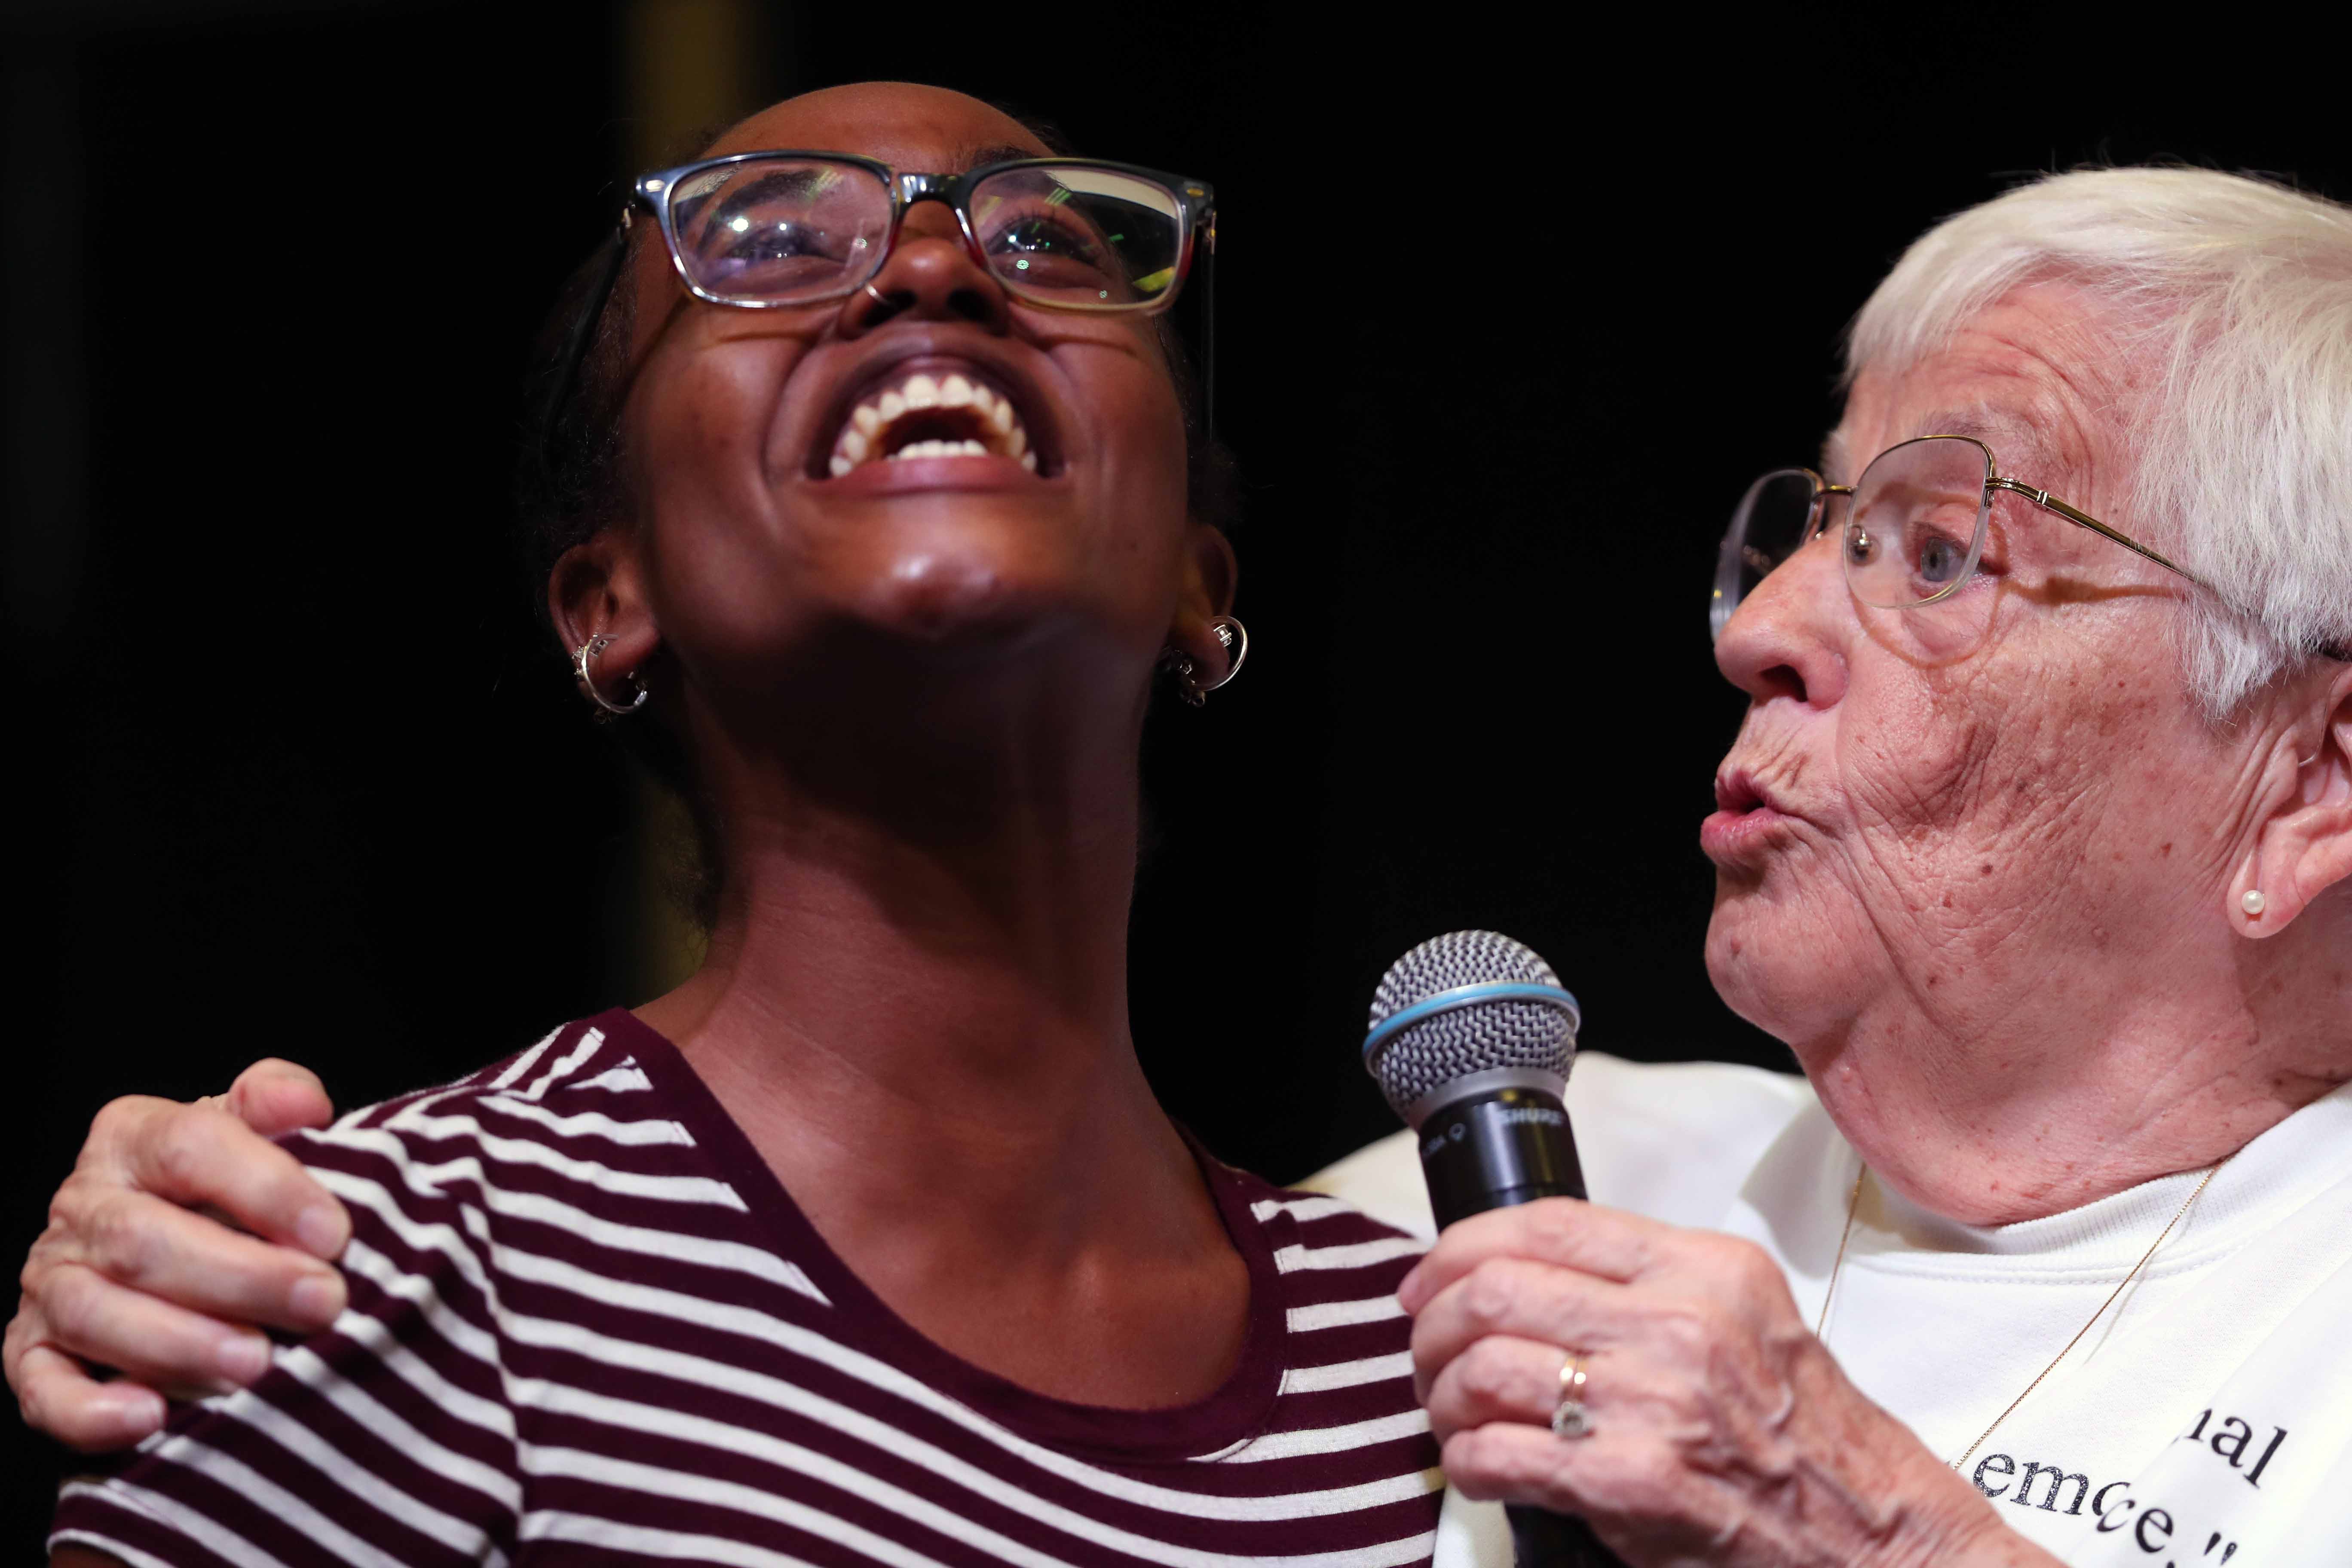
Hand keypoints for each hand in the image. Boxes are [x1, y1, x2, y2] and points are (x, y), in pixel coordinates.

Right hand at [8, 1060, 349, 1451]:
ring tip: (259, 1363)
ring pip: (96, 1315)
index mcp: (132, 1138)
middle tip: (321, 1303)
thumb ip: (275, 1101)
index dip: (266, 1188)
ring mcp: (50, 1285)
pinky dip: (91, 1411)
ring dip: (181, 1345)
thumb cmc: (229, 1189)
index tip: (335, 1234)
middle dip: (240, 1278)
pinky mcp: (31, 1356)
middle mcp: (80, 1208)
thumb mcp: (252, 1133)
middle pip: (144, 1240)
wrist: (178, 1248)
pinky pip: (43, 1390)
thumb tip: (302, 1103)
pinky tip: (152, 1418)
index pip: (191, 1146)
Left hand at [1400, 1199, 2052, 1566]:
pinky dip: (1468, 1460)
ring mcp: (1657, 1403)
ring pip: (1485, 1366)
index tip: (1430, 1279)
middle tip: (1428, 1354)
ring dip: (1445, 1396)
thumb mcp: (1743, 1320)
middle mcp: (1681, 1323)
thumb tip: (1526, 1272)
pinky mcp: (1633, 1483)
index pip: (1546, 1223)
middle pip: (1496, 1288)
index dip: (1460, 1246)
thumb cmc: (1803, 1438)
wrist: (1875, 1537)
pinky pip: (1500, 1453)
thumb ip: (1649, 1285)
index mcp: (1704, 1269)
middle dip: (1435, 1324)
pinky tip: (1481, 1467)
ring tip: (1454, 1416)